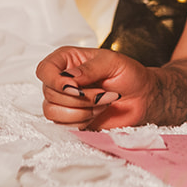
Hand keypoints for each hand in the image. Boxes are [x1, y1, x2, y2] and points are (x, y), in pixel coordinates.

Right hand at [36, 47, 154, 129]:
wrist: (143, 98)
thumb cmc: (129, 75)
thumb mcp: (113, 62)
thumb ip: (89, 68)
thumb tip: (67, 79)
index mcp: (68, 60)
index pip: (44, 69)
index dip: (54, 80)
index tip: (74, 88)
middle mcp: (62, 80)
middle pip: (50, 93)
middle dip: (80, 98)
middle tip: (103, 94)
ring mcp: (65, 101)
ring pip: (52, 112)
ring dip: (81, 111)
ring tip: (102, 103)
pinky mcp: (70, 119)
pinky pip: (62, 126)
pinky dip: (82, 122)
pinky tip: (97, 113)